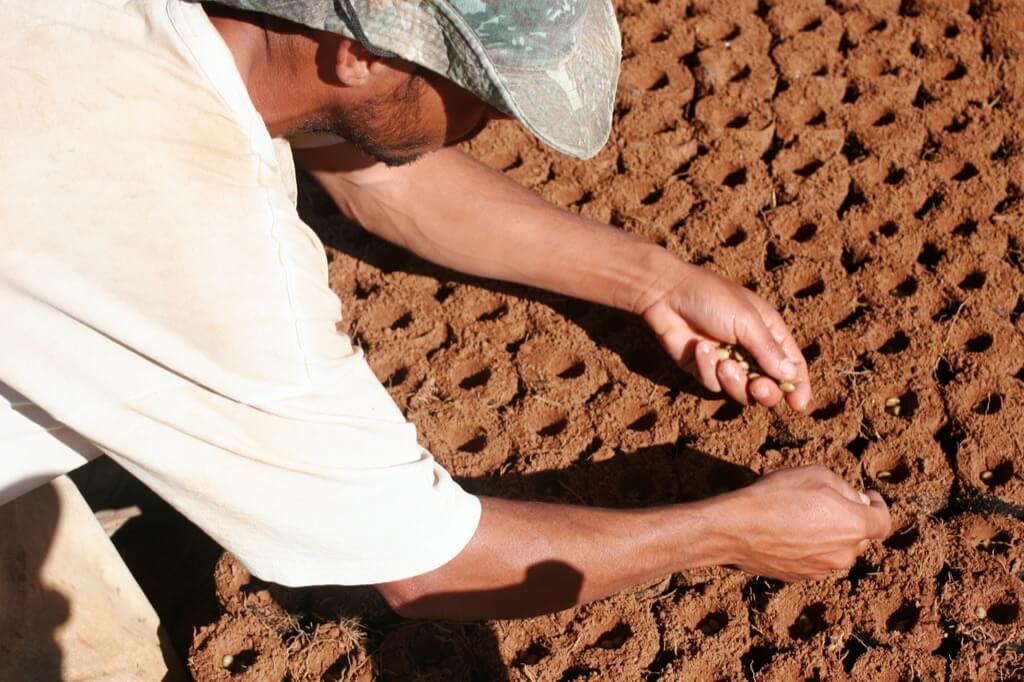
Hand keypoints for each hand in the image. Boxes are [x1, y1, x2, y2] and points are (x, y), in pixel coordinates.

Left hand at [639, 263, 810, 409]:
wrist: (667, 294)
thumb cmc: (712, 298)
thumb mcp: (746, 320)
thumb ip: (768, 350)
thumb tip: (791, 376)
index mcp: (768, 333)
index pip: (792, 365)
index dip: (797, 386)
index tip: (798, 404)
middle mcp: (750, 351)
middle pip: (768, 387)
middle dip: (766, 392)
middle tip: (758, 387)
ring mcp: (726, 362)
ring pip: (740, 392)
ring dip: (734, 381)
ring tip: (723, 363)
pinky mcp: (702, 369)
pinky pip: (712, 384)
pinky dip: (707, 369)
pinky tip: (700, 349)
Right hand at [715, 466, 890, 581]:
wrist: (737, 529)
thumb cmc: (776, 496)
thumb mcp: (815, 474)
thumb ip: (845, 488)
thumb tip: (858, 501)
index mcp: (854, 526)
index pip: (884, 521)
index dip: (879, 507)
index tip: (870, 498)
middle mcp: (845, 553)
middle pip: (860, 537)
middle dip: (852, 520)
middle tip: (830, 503)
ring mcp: (824, 569)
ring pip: (838, 551)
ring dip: (830, 536)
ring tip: (803, 518)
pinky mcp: (802, 577)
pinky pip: (817, 561)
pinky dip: (812, 548)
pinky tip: (789, 533)